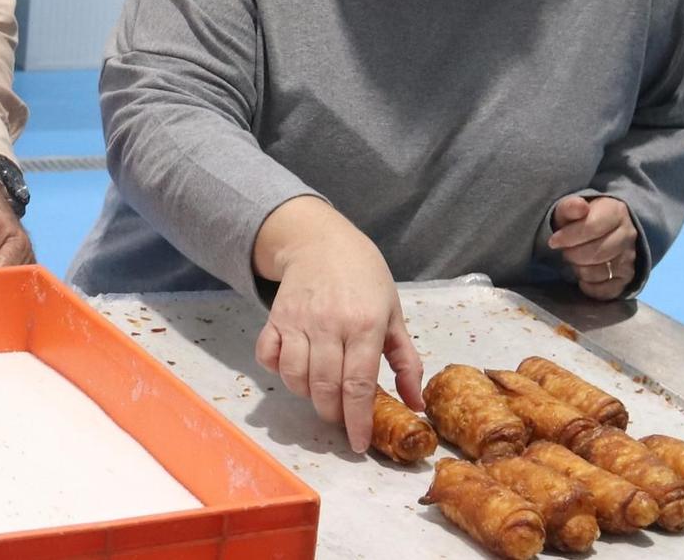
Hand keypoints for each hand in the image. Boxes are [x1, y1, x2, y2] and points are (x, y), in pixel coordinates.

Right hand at [252, 197, 424, 453]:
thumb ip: (406, 360)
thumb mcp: (393, 314)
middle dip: (332, 413)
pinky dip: (278, 371)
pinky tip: (293, 369)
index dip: (356, 420)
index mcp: (366, 325)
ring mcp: (298, 321)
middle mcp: (330, 325)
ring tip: (320, 392)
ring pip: (295, 377)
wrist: (321, 240)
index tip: (357, 443)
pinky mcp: (275, 317)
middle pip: (325, 387)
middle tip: (340, 416)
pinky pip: (268, 356)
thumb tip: (415, 405)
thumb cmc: (365, 277)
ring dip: (307, 395)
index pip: (358, 385)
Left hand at [548, 194, 638, 300]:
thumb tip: (579, 206)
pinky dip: (591, 287)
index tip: (553, 241)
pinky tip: (582, 278)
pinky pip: (608, 290)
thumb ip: (570, 207)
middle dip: (573, 254)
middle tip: (565, 252)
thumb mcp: (569, 210)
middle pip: (597, 252)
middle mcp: (628, 234)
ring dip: (580, 270)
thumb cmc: (578, 220)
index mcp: (616, 212)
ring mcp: (630, 257)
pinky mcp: (628, 278)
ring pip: (601, 272)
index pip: (592, 227)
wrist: (601, 231)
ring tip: (574, 262)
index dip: (569, 236)